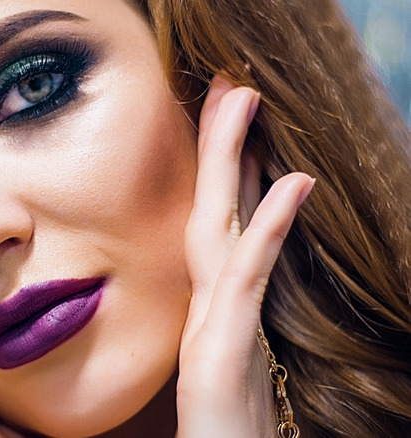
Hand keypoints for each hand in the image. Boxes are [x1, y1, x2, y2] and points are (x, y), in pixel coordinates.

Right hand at [175, 75, 313, 436]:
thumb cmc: (225, 425)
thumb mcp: (232, 361)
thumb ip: (233, 318)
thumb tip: (239, 279)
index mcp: (212, 299)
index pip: (216, 220)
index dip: (221, 167)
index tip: (229, 119)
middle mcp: (207, 298)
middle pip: (211, 205)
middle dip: (218, 142)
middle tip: (226, 83)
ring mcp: (213, 316)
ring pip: (219, 222)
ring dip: (228, 158)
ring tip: (241, 100)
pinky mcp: (224, 341)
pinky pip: (249, 272)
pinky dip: (268, 223)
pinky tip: (293, 182)